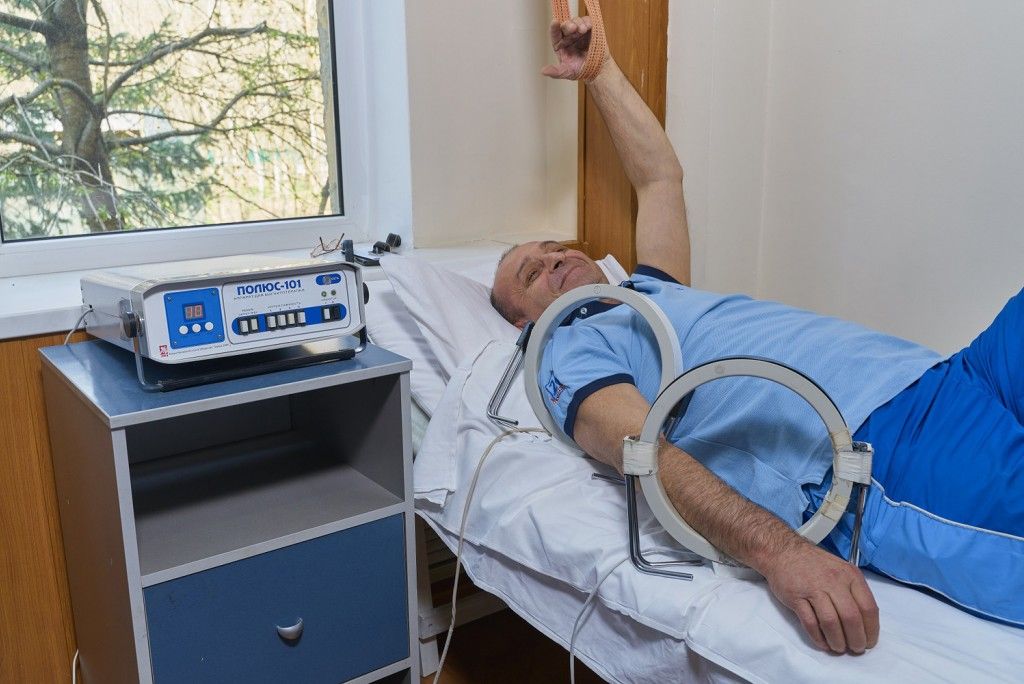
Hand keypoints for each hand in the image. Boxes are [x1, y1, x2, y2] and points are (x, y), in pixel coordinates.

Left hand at [541, 18, 606, 79]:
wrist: (597, 70)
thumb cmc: (580, 70)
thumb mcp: (567, 72)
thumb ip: (556, 72)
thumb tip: (543, 71)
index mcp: (560, 44)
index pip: (555, 34)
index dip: (554, 28)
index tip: (555, 23)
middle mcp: (568, 36)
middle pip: (565, 26)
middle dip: (568, 25)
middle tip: (573, 28)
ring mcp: (579, 32)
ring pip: (576, 21)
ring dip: (579, 23)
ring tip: (583, 30)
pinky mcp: (590, 30)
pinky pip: (588, 22)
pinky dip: (588, 22)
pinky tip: (589, 26)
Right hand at [762, 540, 879, 653]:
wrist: (783, 551)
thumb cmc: (814, 564)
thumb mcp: (841, 570)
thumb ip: (853, 592)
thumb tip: (863, 622)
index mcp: (850, 576)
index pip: (868, 608)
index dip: (871, 630)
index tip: (869, 642)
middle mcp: (834, 581)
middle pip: (851, 618)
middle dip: (856, 639)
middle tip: (855, 649)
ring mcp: (814, 589)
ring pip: (831, 623)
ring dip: (837, 641)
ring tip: (839, 648)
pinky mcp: (796, 597)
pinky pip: (810, 623)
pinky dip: (818, 638)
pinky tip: (822, 643)